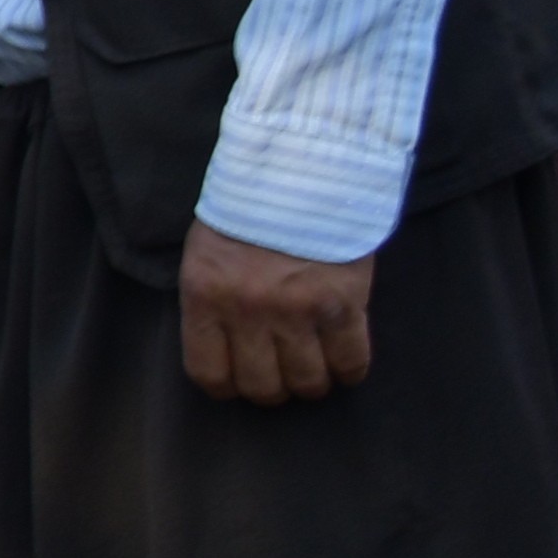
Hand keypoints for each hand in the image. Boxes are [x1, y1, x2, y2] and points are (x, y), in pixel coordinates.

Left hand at [178, 222, 375, 404]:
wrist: (300, 167)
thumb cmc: (248, 210)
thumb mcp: (208, 253)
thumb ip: (213, 303)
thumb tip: (226, 353)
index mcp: (205, 295)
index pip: (208, 372)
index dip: (227, 386)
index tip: (240, 381)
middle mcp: (248, 309)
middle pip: (262, 386)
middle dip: (274, 389)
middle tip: (283, 374)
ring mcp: (299, 309)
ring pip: (308, 382)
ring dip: (313, 383)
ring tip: (315, 368)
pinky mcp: (344, 303)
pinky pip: (352, 361)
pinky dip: (350, 370)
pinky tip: (345, 361)